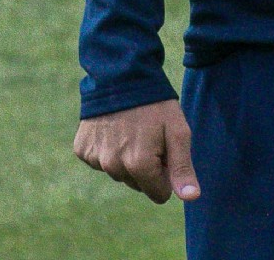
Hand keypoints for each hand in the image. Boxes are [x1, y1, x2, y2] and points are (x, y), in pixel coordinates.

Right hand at [73, 98, 199, 203]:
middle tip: (148, 136)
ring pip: (118, 173)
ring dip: (126, 158)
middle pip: (138, 184)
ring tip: (131, 130)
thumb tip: (191, 197)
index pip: (159, 194)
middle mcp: (114, 166)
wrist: (120, 75)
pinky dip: (107, 149)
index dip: (165, 172)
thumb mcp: (177, 132)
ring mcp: (95, 158)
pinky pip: (99, 161)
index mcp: (139, 165)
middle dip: (146, 166)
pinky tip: (113, 129)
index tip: (164, 149)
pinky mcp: (82, 149)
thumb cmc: (155, 104)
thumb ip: (182, 168)